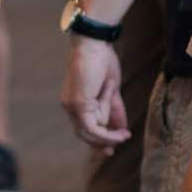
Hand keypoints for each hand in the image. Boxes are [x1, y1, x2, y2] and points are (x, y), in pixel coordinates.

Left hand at [60, 39, 130, 154]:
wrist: (94, 43)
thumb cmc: (102, 60)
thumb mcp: (111, 90)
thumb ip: (114, 109)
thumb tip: (122, 128)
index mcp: (74, 101)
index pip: (84, 127)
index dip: (98, 139)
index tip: (111, 148)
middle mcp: (69, 106)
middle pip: (85, 133)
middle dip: (102, 141)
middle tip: (117, 146)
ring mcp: (71, 106)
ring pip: (91, 131)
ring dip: (109, 128)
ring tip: (120, 119)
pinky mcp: (77, 105)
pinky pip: (93, 127)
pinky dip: (107, 133)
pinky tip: (120, 133)